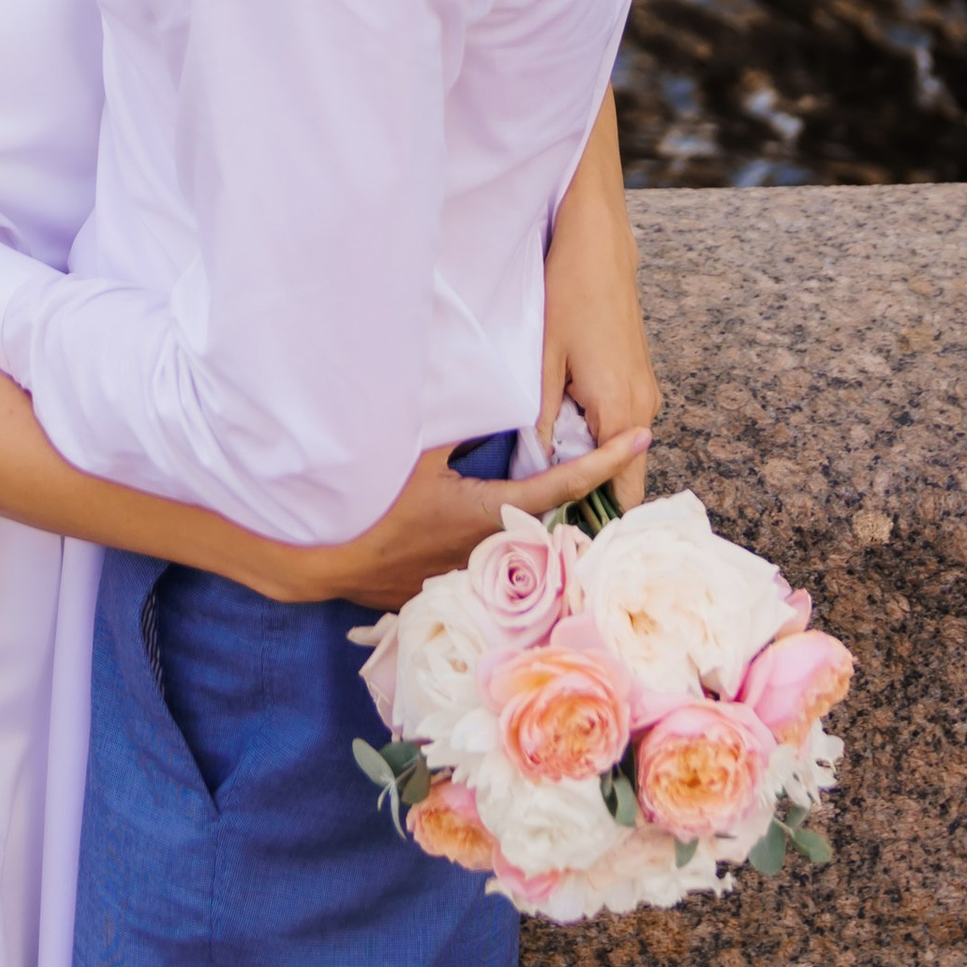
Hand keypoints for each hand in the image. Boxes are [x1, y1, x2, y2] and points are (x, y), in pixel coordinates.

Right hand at [296, 425, 653, 613]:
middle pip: (554, 521)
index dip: (603, 461)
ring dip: (548, 519)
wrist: (325, 560)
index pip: (561, 484)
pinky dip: (510, 542)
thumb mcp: (415, 453)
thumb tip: (488, 381)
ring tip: (573, 490)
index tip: (641, 437)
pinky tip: (508, 529)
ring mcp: (474, 574)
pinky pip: (495, 563)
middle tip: (612, 459)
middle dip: (584, 493)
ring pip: (526, 543)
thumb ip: (456, 420)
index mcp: (490, 515)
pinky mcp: (451, 584)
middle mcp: (494, 551)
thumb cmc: (370, 504)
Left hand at [540, 93, 660, 513]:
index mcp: (622, 413)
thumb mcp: (543, 362)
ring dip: (588, 467)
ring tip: (545, 485)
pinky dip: (593, 439)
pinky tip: (557, 436)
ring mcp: (644, 392)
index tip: (562, 545)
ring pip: (619, 451)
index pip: (623, 498)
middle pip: (623, 479)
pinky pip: (617, 425)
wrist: (598, 242)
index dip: (594, 525)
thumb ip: (540, 423)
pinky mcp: (636, 377)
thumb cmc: (569, 294)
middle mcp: (644, 409)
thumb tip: (532, 472)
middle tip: (544, 520)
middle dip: (588, 500)